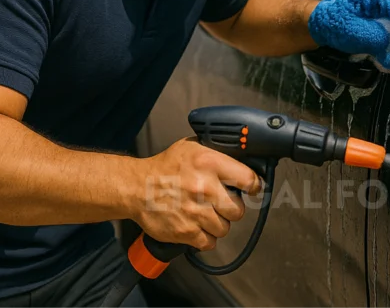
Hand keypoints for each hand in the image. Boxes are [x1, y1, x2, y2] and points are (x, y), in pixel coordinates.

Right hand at [134, 139, 260, 250]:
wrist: (136, 188)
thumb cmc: (165, 167)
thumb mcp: (191, 147)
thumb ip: (217, 153)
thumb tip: (244, 160)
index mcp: (208, 162)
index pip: (249, 179)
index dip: (253, 186)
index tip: (251, 189)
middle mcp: (204, 187)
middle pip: (238, 211)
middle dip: (230, 208)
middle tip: (218, 203)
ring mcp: (195, 212)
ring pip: (224, 228)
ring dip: (216, 224)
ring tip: (202, 213)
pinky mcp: (186, 232)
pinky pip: (209, 242)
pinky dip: (203, 237)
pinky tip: (195, 225)